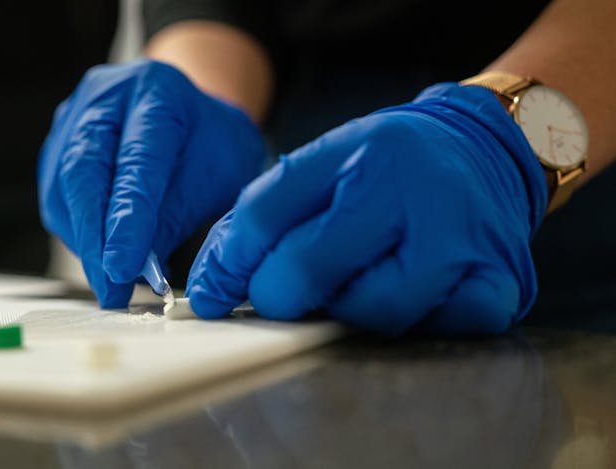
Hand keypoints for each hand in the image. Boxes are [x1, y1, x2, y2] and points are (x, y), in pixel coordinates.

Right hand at [38, 59, 264, 306]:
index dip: (126, 221)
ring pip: (63, 186)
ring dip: (83, 241)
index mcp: (157, 92)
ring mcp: (75, 114)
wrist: (193, 113)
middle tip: (109, 287)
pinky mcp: (59, 139)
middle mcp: (107, 95)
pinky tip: (99, 254)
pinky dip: (77, 231)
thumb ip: (177, 216)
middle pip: (84, 170)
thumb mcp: (220, 175)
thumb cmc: (212, 143)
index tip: (123, 269)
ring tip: (110, 280)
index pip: (136, 163)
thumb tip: (136, 272)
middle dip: (94, 238)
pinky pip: (56, 193)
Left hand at [186, 83, 547, 334]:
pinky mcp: (498, 280)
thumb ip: (266, 215)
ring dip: (346, 312)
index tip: (213, 293)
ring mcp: (458, 238)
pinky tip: (409, 298)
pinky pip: (437, 330)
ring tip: (351, 288)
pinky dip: (412, 325)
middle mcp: (409, 190)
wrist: (483, 150)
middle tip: (282, 294)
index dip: (226, 264)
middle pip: (309, 269)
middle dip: (278, 296)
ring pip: (371, 312)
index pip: (264, 216)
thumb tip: (213, 287)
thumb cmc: (390, 166)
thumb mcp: (325, 163)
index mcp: (357, 153)